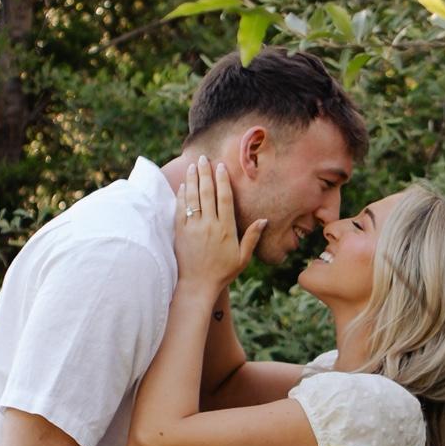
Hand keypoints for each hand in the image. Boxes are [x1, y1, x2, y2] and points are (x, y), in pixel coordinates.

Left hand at [174, 154, 266, 297]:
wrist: (198, 286)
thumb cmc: (222, 273)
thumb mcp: (242, 258)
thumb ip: (252, 237)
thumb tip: (264, 220)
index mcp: (226, 229)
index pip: (224, 198)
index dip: (222, 180)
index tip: (220, 167)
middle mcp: (209, 225)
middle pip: (206, 193)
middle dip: (205, 174)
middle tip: (203, 159)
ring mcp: (193, 228)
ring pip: (192, 198)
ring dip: (192, 180)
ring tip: (192, 167)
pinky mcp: (181, 233)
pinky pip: (180, 210)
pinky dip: (181, 196)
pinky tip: (183, 186)